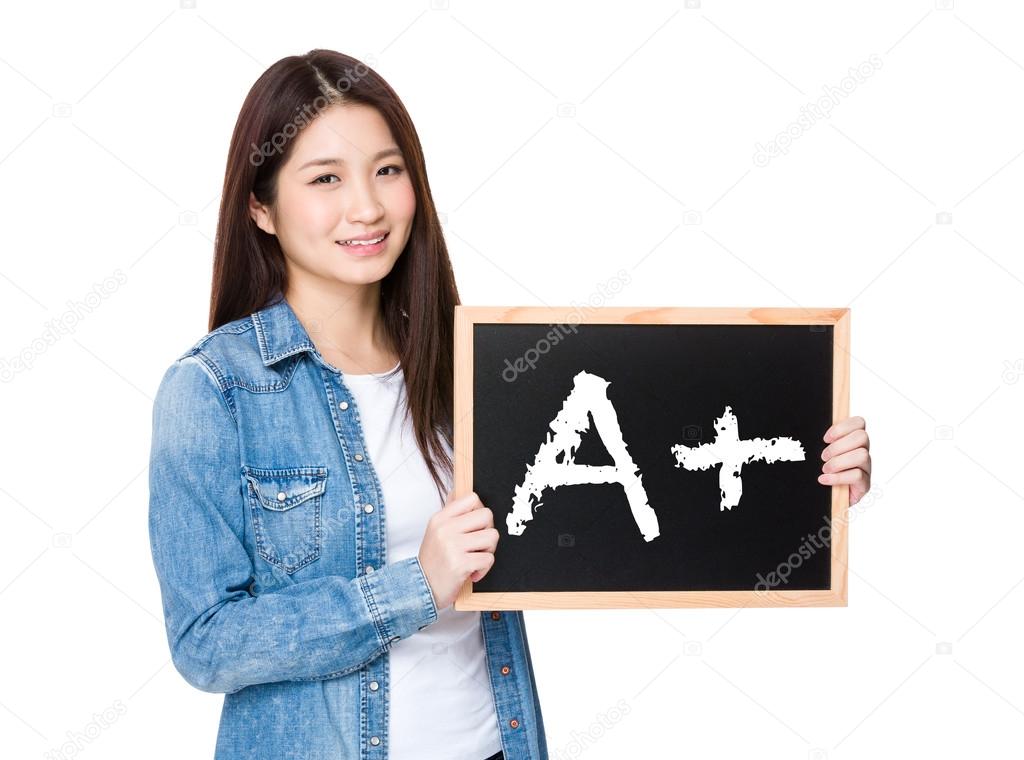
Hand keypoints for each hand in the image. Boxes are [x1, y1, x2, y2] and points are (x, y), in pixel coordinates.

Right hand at [417, 491, 499, 609]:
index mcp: (440, 518)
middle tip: (478, 544)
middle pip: (487, 515)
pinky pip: (489, 559)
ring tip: (474, 558)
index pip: (473, 498)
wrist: (421, 589)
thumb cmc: (433, 560)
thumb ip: (450, 512)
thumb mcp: (435, 531)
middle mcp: (445, 529)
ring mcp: (453, 546)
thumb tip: (458, 491)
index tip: (475, 526)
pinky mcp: (461, 564)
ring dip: (488, 551)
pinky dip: (484, 569)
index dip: (480, 511)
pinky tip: (472, 573)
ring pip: (492, 536)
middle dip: (488, 531)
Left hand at [820, 416, 870, 504]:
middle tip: (823, 457)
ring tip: (825, 469)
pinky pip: (858, 476)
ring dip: (839, 462)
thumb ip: (820, 442)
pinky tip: (825, 479)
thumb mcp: (816, 454)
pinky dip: (838, 477)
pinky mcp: (864, 485)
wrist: (819, 499)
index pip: (859, 423)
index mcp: (853, 441)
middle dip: (838, 446)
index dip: (842, 427)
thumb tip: (810, 428)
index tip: (825, 438)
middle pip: (862, 437)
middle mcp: (863, 452)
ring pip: (862, 455)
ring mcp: (866, 469)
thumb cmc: (818, 472)